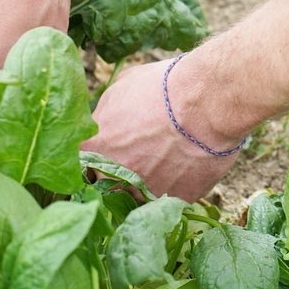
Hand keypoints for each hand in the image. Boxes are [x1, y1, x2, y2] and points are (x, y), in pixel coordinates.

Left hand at [84, 58, 247, 200]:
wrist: (205, 103)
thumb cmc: (161, 89)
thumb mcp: (121, 87)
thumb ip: (106, 112)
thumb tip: (107, 119)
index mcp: (94, 150)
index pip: (83, 163)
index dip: (100, 156)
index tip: (112, 149)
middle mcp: (113, 178)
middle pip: (108, 185)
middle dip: (120, 173)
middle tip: (141, 153)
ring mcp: (144, 193)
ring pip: (139, 196)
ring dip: (147, 183)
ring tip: (165, 160)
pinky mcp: (174, 201)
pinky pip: (171, 198)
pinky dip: (176, 185)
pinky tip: (186, 165)